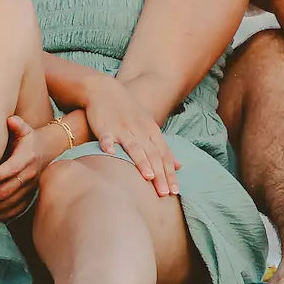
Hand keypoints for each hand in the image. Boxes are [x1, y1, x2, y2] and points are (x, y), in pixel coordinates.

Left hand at [0, 117, 61, 220]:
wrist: (46, 151)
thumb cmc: (28, 139)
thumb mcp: (25, 129)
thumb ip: (18, 124)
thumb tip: (10, 120)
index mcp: (26, 158)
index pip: (12, 169)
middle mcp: (29, 175)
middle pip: (7, 190)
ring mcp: (29, 189)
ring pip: (8, 203)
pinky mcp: (27, 198)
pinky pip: (12, 211)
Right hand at [86, 77, 179, 196]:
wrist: (104, 90)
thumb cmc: (127, 112)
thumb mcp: (148, 127)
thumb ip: (163, 147)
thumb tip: (179, 166)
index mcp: (151, 132)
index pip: (164, 155)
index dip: (169, 173)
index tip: (175, 191)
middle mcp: (140, 131)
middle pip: (152, 154)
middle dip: (159, 174)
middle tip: (164, 193)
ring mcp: (122, 129)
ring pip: (134, 147)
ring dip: (141, 162)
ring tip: (148, 177)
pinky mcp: (105, 127)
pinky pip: (107, 137)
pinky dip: (108, 145)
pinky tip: (109, 153)